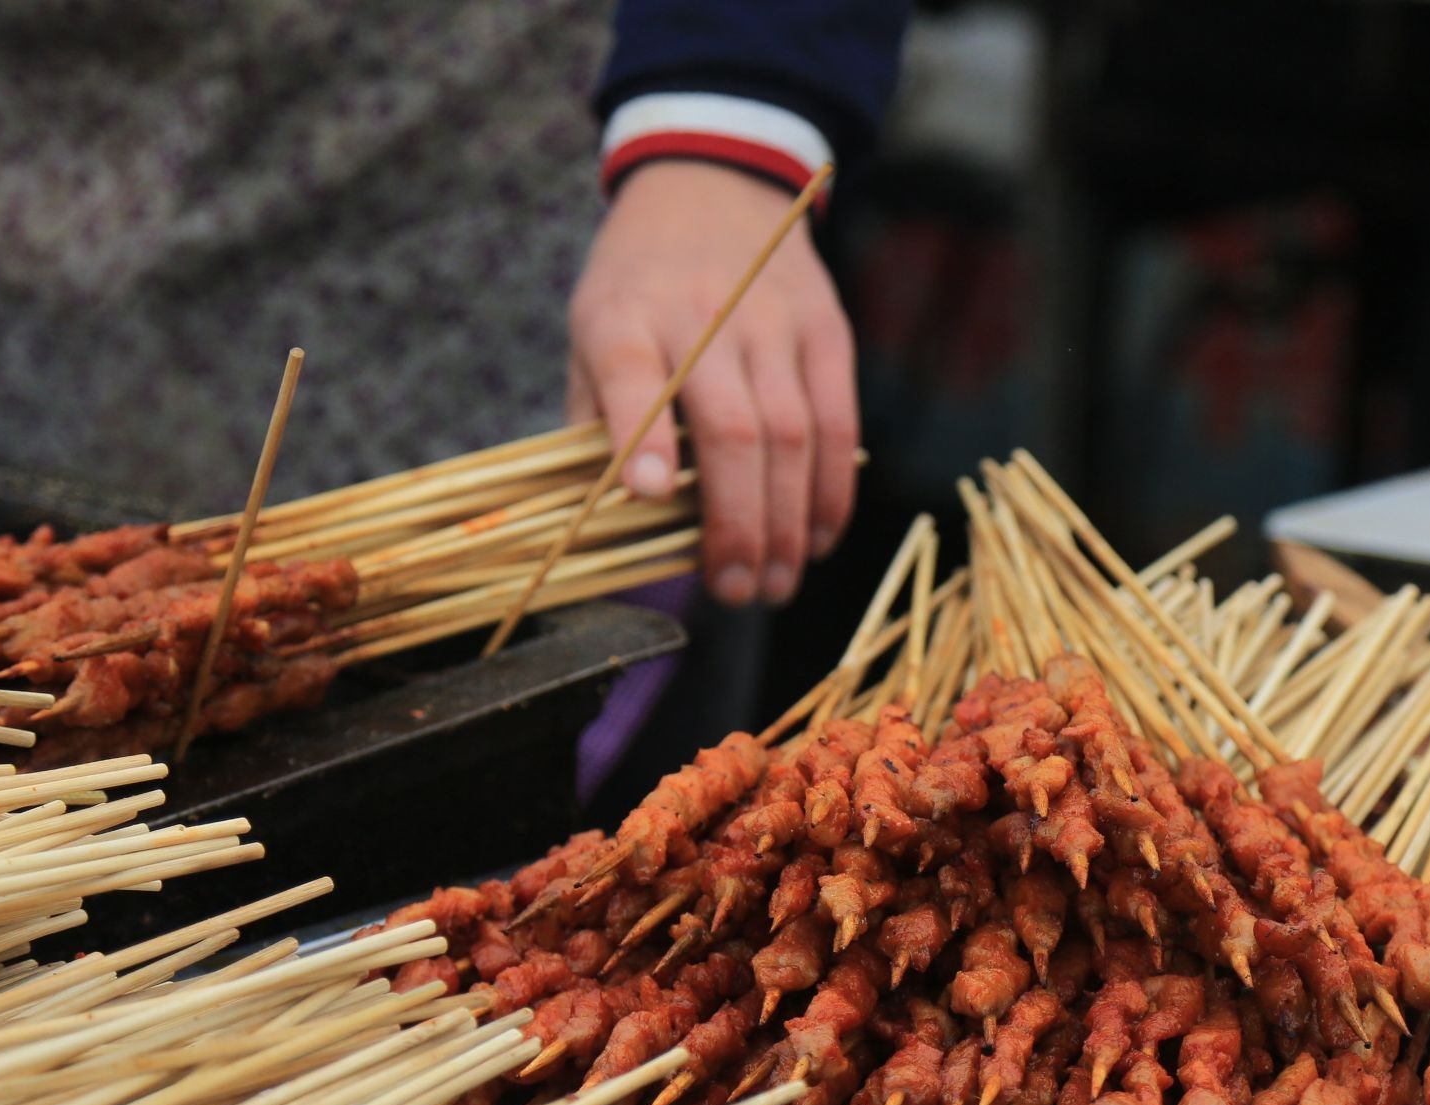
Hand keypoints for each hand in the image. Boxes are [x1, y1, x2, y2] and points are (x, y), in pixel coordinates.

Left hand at [568, 161, 858, 606]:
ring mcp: (772, 323)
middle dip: (738, 522)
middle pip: (732, 428)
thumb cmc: (638, 289)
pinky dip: (833, 489)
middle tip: (734, 590)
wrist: (711, 188)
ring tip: (775, 582)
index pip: (633, 374)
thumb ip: (597, 424)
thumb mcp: (590, 336)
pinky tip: (818, 535)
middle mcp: (702, 317)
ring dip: (787, 521)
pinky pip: (839, 422)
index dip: (644, 436)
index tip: (650, 494)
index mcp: (624, 318)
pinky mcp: (826, 330)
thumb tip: (611, 532)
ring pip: (794, 435)